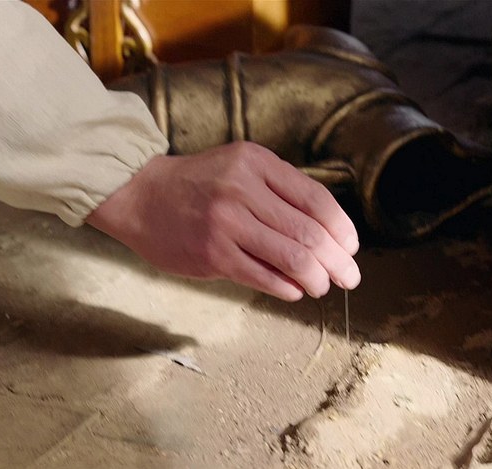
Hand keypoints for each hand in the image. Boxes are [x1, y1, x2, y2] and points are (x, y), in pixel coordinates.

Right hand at [86, 141, 360, 300]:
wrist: (141, 195)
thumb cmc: (200, 184)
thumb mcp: (242, 167)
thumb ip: (281, 190)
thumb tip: (329, 233)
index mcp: (257, 163)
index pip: (317, 200)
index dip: (342, 229)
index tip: (351, 247)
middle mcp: (243, 190)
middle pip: (310, 233)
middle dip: (338, 262)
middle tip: (350, 277)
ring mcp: (226, 224)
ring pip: (292, 258)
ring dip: (317, 279)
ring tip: (322, 287)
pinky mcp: (212, 255)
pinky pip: (263, 277)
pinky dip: (287, 287)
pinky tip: (295, 290)